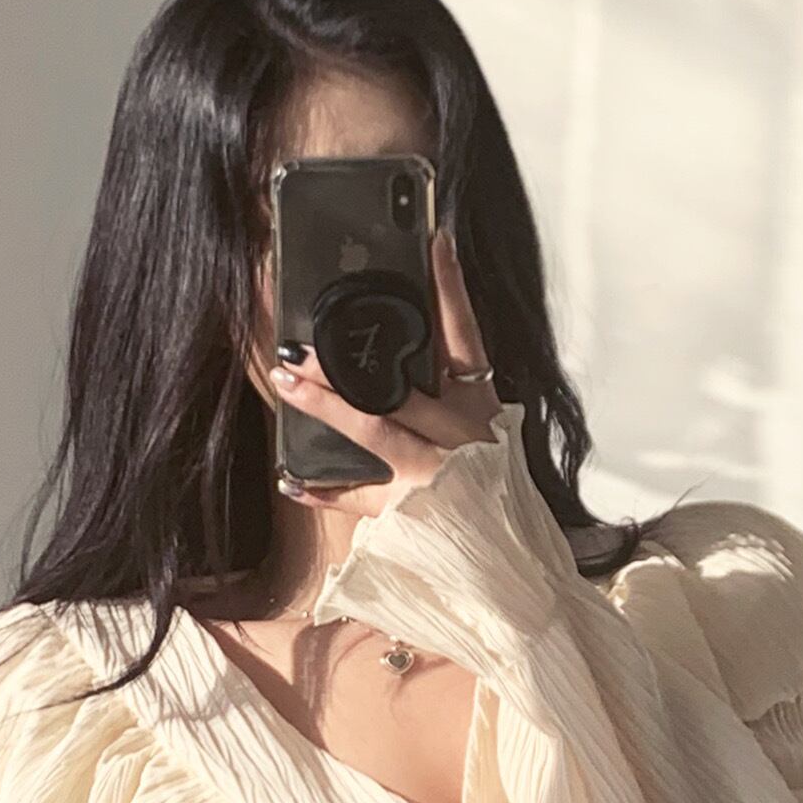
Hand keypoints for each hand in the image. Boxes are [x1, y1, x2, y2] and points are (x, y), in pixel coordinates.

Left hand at [272, 224, 500, 517]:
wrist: (516, 562)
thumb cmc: (498, 494)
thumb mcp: (487, 434)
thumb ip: (452, 394)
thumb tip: (404, 352)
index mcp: (482, 410)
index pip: (468, 338)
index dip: (451, 289)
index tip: (434, 240)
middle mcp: (461, 438)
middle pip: (402, 386)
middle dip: (347, 363)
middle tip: (301, 343)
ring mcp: (436, 478)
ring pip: (377, 432)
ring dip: (327, 405)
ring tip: (286, 380)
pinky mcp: (413, 518)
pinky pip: (361, 500)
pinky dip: (324, 490)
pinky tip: (291, 477)